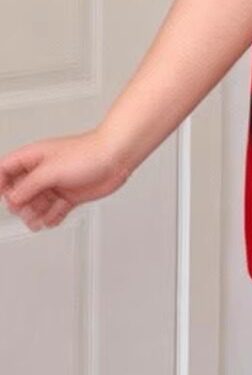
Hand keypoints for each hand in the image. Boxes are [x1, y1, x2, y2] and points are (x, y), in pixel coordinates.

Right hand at [0, 129, 132, 231]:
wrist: (116, 158)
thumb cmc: (87, 153)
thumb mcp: (49, 170)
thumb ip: (29, 186)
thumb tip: (13, 199)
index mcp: (32, 158)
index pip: (5, 170)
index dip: (0, 184)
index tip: (2, 197)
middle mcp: (42, 172)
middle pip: (19, 192)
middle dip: (20, 203)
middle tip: (25, 209)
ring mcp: (56, 184)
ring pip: (37, 204)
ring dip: (35, 214)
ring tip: (38, 220)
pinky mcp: (70, 196)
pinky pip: (55, 210)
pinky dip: (52, 217)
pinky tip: (51, 220)